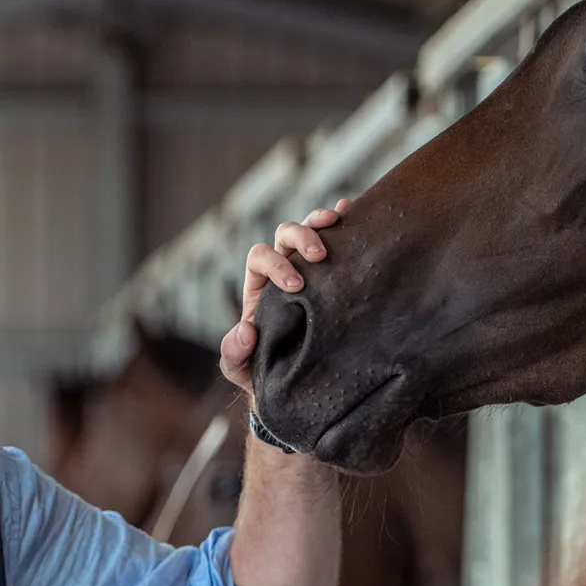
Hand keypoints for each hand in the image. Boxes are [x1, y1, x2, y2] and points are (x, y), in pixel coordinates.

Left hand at [220, 199, 350, 392]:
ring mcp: (310, 265)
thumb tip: (245, 330)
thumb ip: (233, 352)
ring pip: (310, 228)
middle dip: (300, 238)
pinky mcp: (335, 269)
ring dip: (319, 221)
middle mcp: (283, 268)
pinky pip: (336, 236)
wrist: (298, 377)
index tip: (296, 287)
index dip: (275, 266)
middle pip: (284, 235)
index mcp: (259, 285)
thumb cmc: (265, 368)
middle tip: (319, 256)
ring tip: (338, 220)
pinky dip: (343, 218)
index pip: (260, 258)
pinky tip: (352, 208)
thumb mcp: (241, 367)